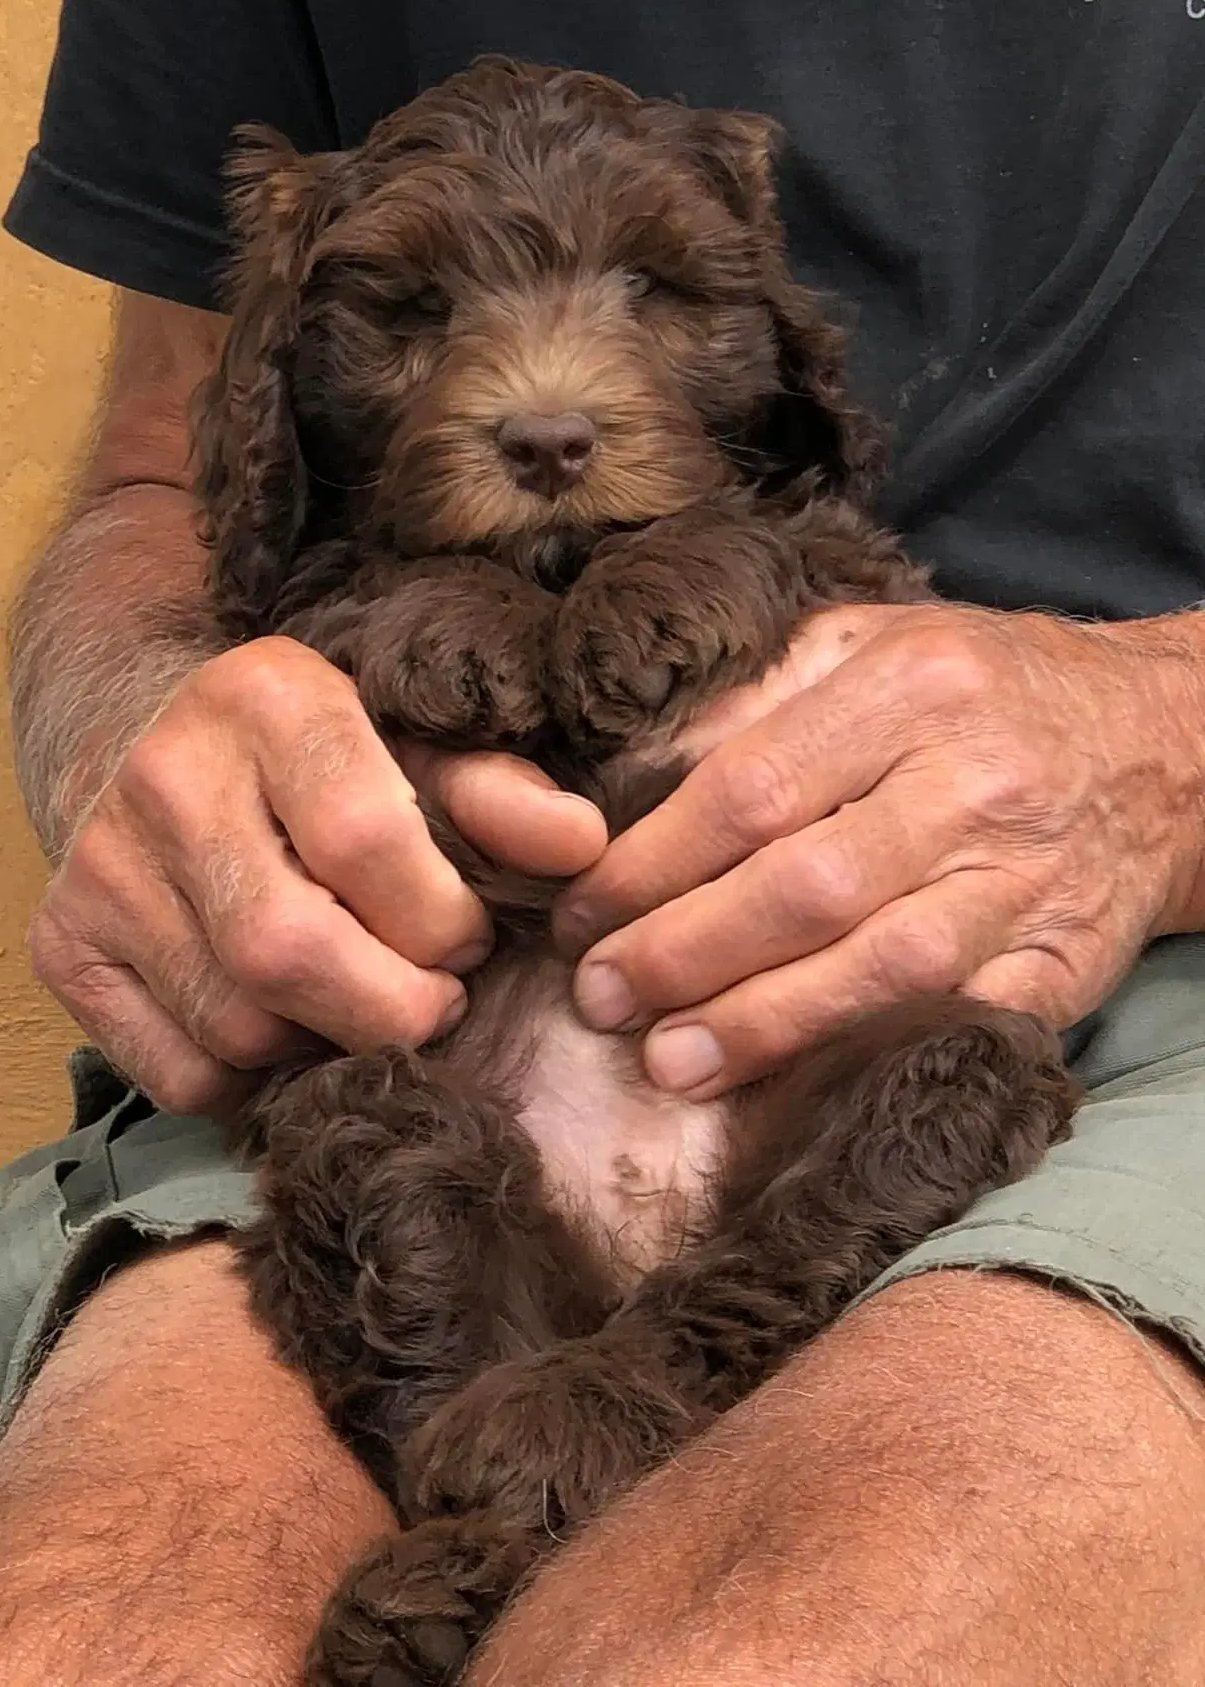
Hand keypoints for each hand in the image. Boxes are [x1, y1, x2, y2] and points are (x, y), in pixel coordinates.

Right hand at [29, 636, 606, 1111]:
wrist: (139, 732)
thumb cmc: (315, 755)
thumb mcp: (413, 745)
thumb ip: (499, 794)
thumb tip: (584, 849)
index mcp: (266, 696)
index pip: (365, 841)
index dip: (441, 921)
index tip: (467, 938)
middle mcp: (164, 773)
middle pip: (289, 951)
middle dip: (390, 1009)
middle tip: (429, 1003)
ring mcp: (98, 866)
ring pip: (237, 1025)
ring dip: (324, 1045)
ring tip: (356, 1001)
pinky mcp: (60, 946)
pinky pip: (180, 1073)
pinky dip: (251, 1079)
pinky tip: (283, 1023)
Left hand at [555, 603, 1204, 1098]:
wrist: (1160, 742)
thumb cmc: (978, 687)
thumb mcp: (866, 643)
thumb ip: (751, 695)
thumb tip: (624, 773)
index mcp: (911, 684)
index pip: (751, 786)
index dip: (652, 862)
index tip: (581, 910)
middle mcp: (975, 780)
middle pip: (806, 885)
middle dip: (685, 952)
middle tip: (601, 996)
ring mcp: (1026, 880)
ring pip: (879, 969)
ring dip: (761, 1025)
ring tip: (668, 1061)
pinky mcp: (1062, 964)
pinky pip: (953, 1022)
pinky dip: (865, 1057)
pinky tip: (789, 1085)